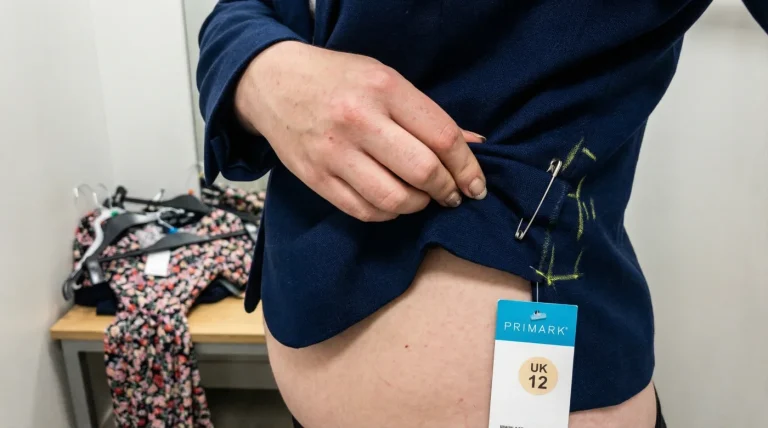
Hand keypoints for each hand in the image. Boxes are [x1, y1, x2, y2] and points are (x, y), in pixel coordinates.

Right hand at [235, 41, 486, 221]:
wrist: (273, 84)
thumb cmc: (338, 80)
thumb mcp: (385, 79)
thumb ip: (427, 115)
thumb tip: (475, 144)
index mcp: (383, 88)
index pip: (442, 137)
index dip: (468, 167)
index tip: (476, 184)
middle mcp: (358, 120)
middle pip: (423, 171)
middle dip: (447, 190)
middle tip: (452, 194)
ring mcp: (333, 153)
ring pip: (395, 199)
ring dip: (419, 205)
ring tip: (421, 197)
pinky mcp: (316, 178)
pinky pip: (364, 211)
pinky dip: (388, 213)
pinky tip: (393, 202)